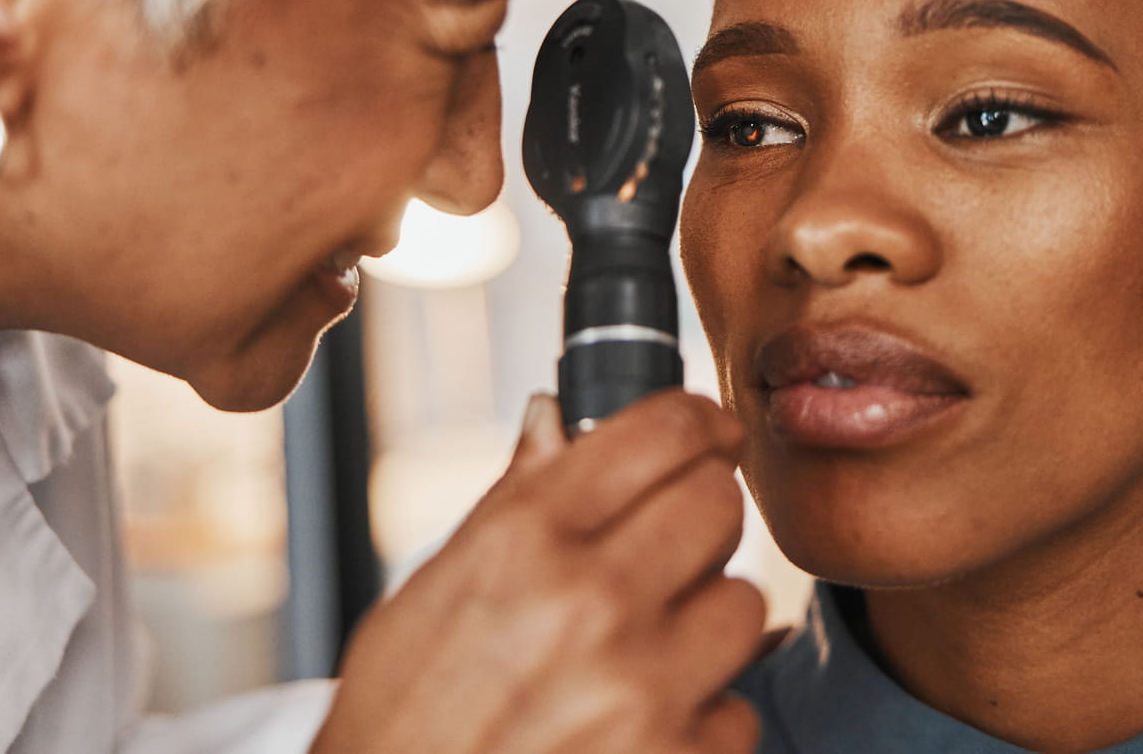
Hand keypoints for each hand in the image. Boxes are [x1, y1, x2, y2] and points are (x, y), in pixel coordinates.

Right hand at [311, 390, 765, 753]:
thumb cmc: (400, 728)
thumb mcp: (423, 601)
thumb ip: (507, 506)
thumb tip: (553, 419)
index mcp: (522, 541)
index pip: (663, 430)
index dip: (698, 422)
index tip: (709, 435)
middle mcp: (590, 602)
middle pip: (720, 502)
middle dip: (700, 518)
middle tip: (668, 551)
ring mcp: (642, 689)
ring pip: (743, 605)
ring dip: (704, 626)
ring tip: (644, 655)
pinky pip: (737, 711)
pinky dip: (700, 722)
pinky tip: (640, 730)